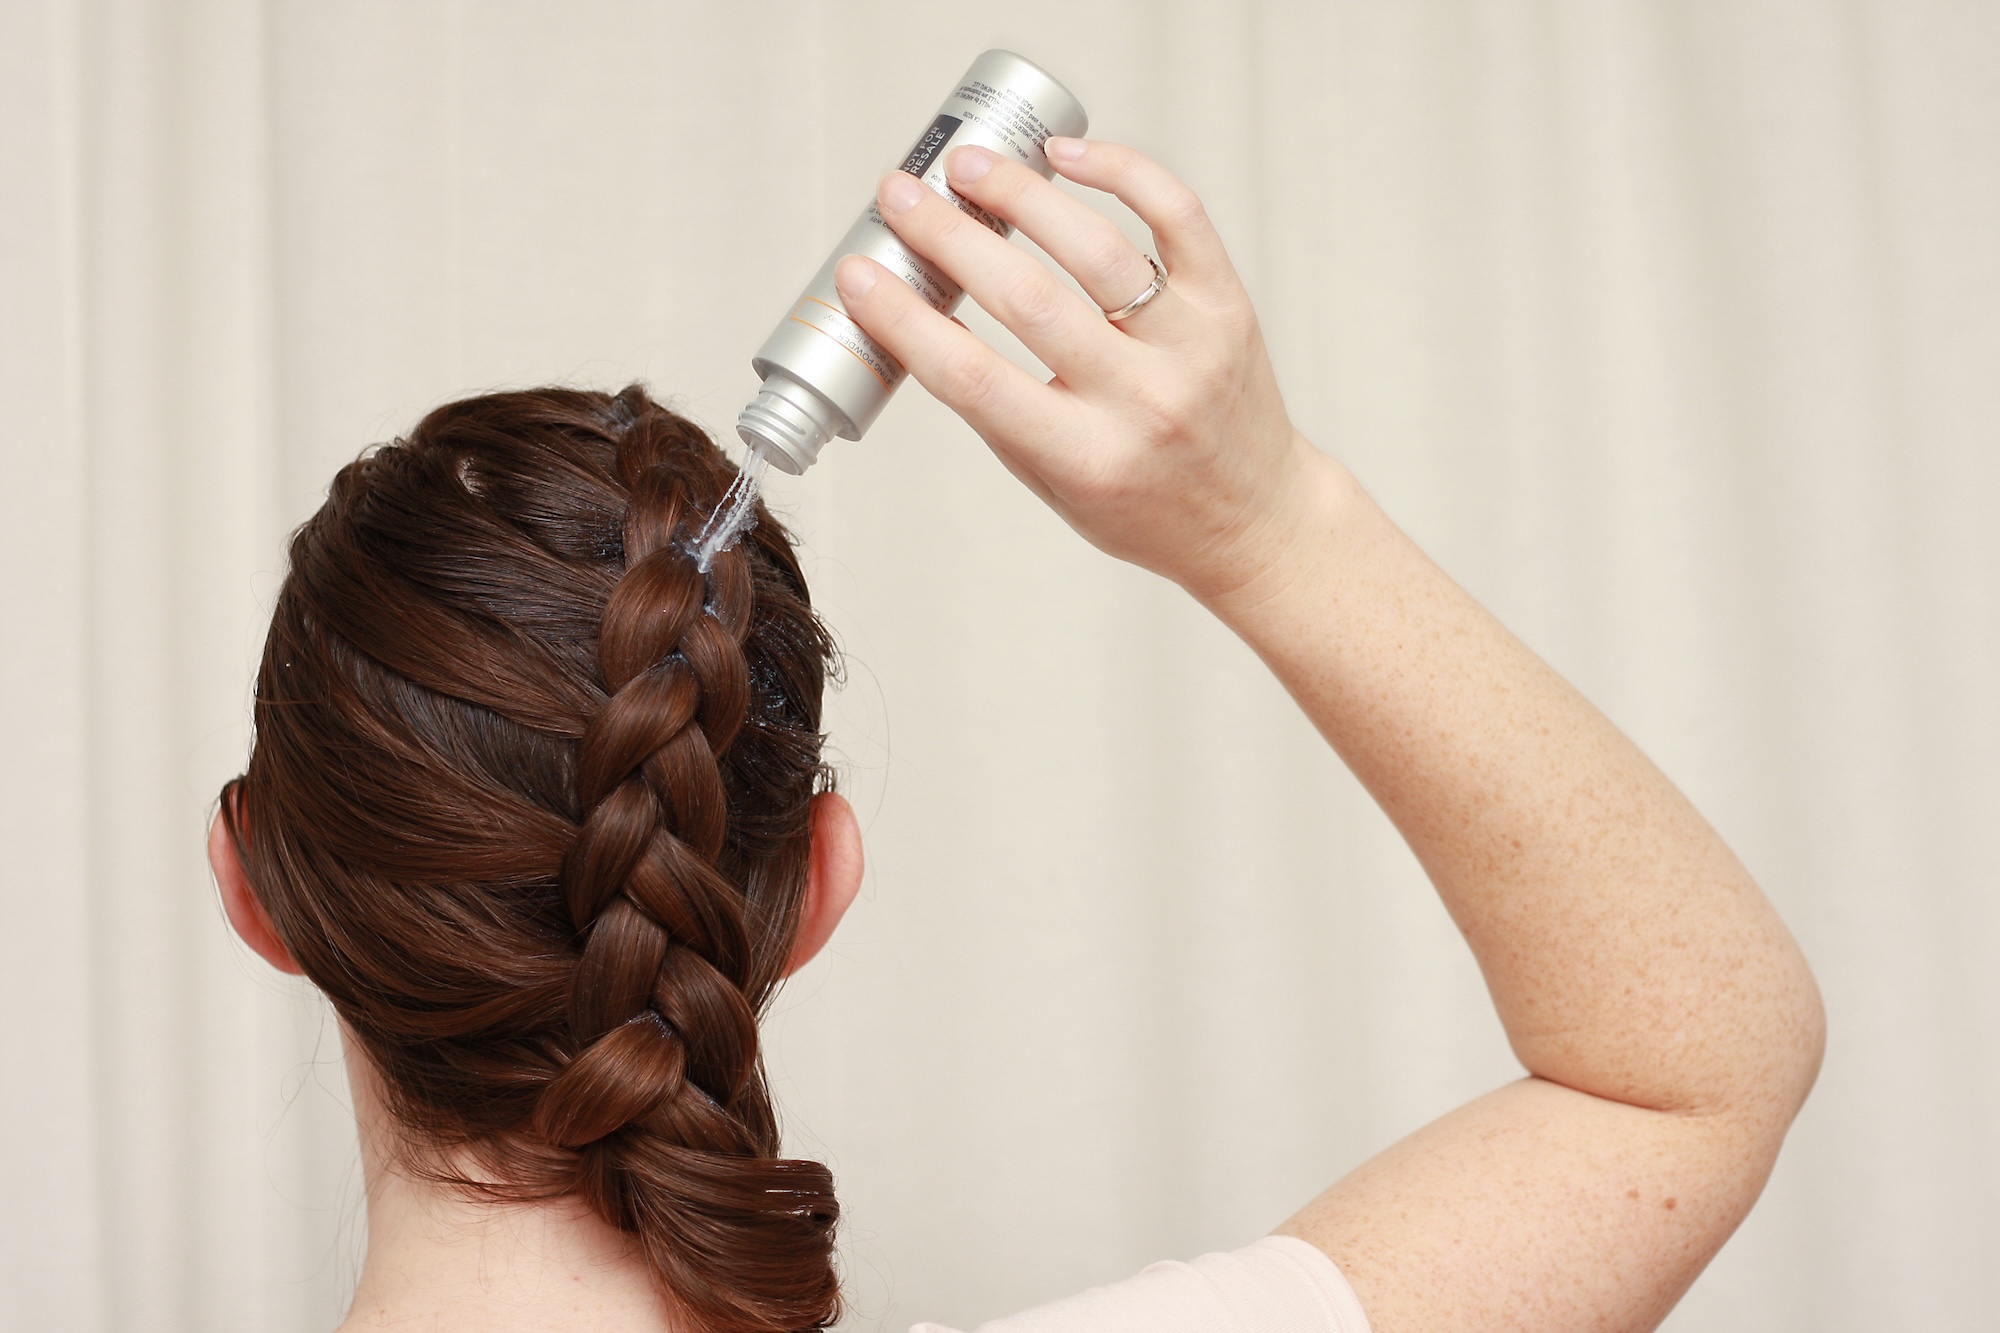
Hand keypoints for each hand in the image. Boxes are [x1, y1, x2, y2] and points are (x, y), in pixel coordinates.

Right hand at [833, 138, 1325, 605]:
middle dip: (950, 237)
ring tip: (968, 166)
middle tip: (901, 197)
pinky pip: (1178, 217)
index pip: (973, 380)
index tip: (859, 274)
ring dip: (1021, 195)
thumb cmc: (1143, 504)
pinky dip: (1122, 172)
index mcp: (1086, 458)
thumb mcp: (1055, 484)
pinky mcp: (1228, 304)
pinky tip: (1066, 153)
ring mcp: (1192, 347)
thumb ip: (997, 412)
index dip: (904, 319)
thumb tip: (920, 317)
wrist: (1255, 519)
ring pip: (1097, 249)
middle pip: (1028, 300)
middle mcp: (1142, 402)